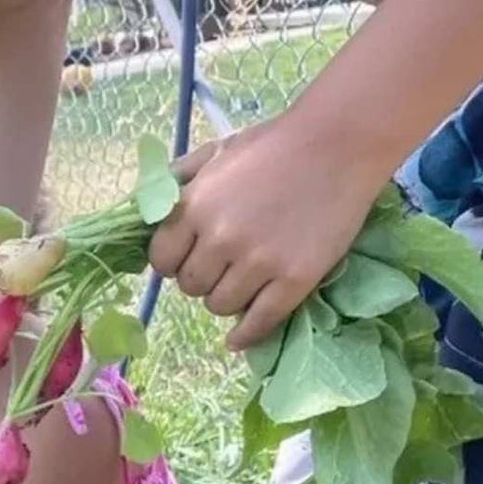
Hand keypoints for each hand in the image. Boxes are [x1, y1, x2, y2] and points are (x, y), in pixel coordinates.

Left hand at [148, 115, 384, 349]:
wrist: (337, 145)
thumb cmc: (273, 145)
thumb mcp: (214, 153)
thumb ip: (178, 182)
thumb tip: (146, 211)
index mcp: (193, 207)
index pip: (162, 260)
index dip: (174, 261)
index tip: (190, 257)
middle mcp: (220, 239)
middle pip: (190, 286)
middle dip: (201, 278)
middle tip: (222, 267)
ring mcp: (258, 262)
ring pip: (219, 307)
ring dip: (226, 299)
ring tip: (242, 283)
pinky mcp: (294, 280)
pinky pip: (259, 323)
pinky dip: (247, 334)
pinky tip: (239, 338)